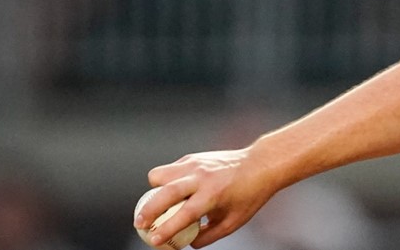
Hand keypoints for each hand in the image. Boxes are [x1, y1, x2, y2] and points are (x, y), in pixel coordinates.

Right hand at [136, 148, 276, 247]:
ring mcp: (195, 164)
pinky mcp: (192, 157)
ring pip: (159, 174)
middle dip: (147, 210)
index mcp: (212, 195)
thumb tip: (187, 242)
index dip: (166, 229)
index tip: (154, 240)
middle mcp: (201, 177)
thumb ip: (208, 235)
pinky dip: (166, 181)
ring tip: (157, 204)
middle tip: (140, 224)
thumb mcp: (232, 222)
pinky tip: (176, 190)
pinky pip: (169, 169)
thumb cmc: (248, 196)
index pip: (184, 214)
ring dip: (154, 191)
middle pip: (164, 192)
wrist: (260, 164)